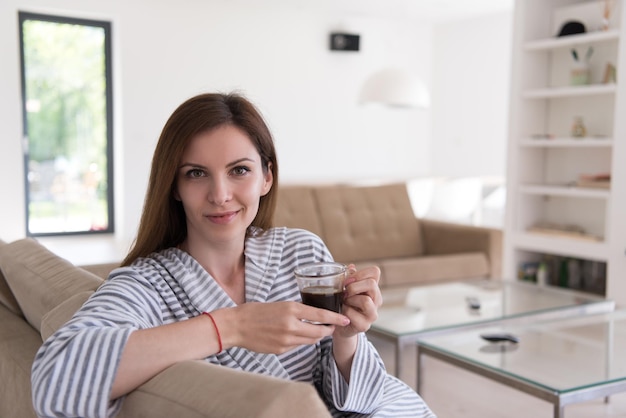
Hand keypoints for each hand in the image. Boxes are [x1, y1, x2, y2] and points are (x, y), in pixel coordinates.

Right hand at [216, 301, 349, 353]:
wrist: (236, 326)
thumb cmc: (256, 312)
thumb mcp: (279, 305)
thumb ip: (296, 311)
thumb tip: (312, 316)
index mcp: (291, 309)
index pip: (321, 315)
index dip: (335, 318)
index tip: (345, 319)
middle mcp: (291, 325)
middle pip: (319, 332)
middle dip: (328, 330)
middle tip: (332, 327)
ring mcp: (286, 340)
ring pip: (310, 341)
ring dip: (316, 336)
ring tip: (317, 331)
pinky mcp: (281, 350)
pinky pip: (297, 346)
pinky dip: (300, 341)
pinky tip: (295, 336)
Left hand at [334, 264, 381, 338]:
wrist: (340, 325)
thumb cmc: (344, 304)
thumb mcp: (346, 288)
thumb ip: (349, 277)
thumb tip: (351, 267)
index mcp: (373, 288)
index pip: (375, 272)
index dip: (360, 273)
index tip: (348, 280)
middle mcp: (376, 300)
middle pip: (371, 284)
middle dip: (353, 286)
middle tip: (344, 293)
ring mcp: (372, 314)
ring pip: (365, 300)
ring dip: (350, 300)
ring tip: (344, 303)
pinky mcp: (364, 325)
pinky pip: (353, 314)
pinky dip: (344, 311)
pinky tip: (342, 313)